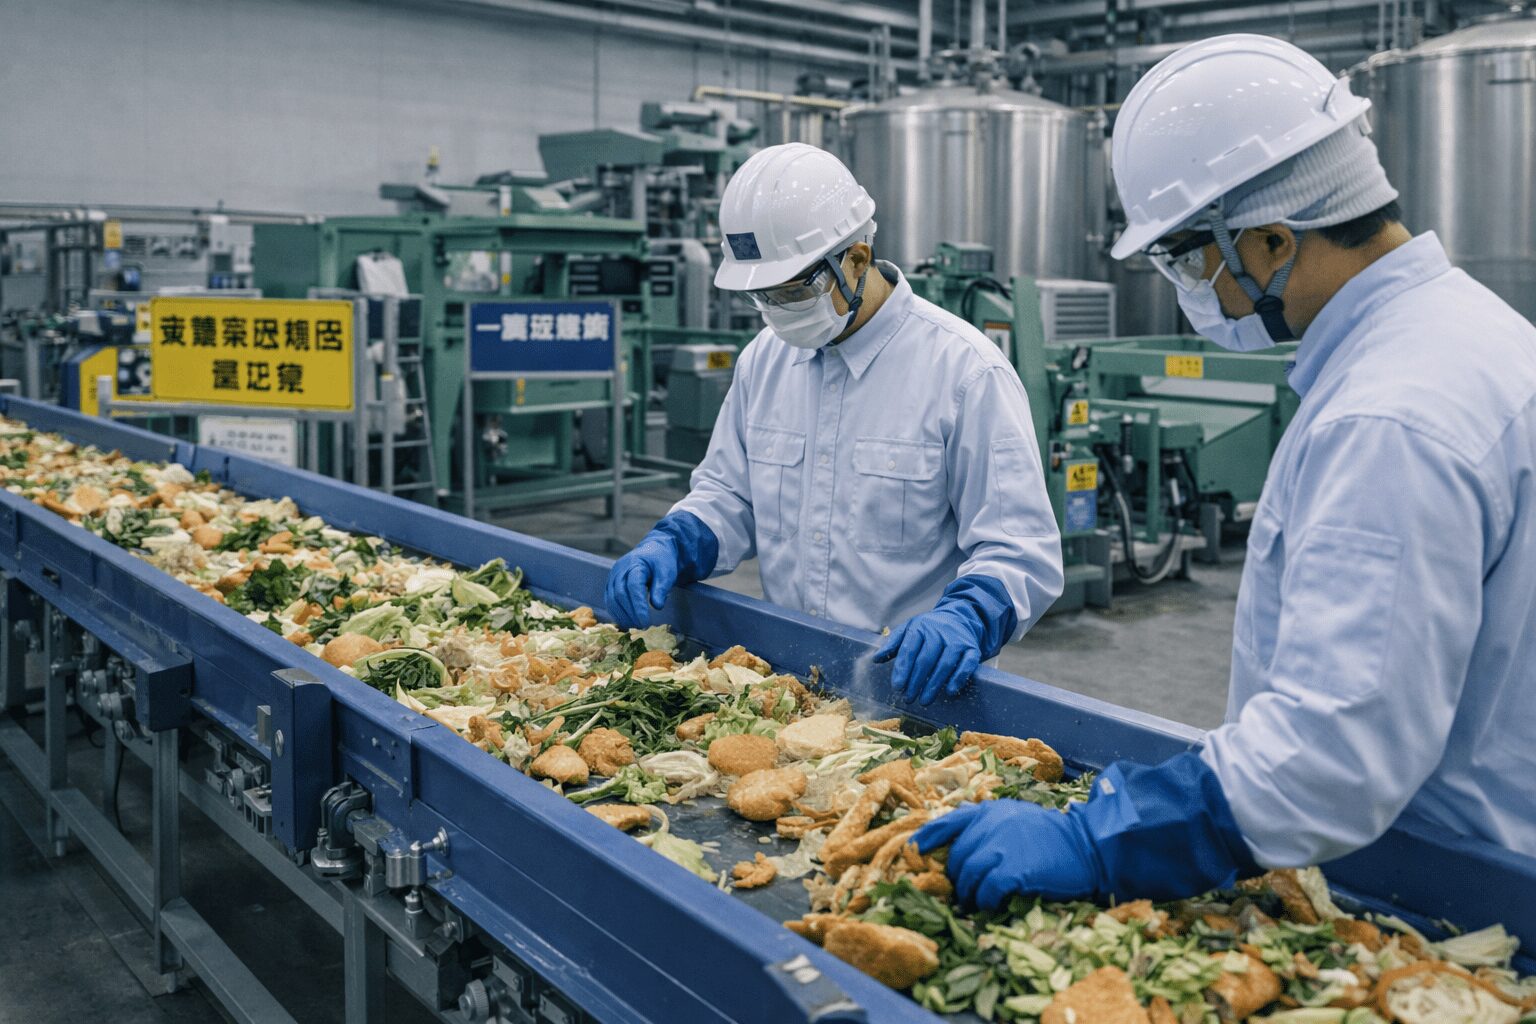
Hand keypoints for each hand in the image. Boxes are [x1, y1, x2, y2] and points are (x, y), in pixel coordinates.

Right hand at [603, 513, 719, 629]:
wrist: (652, 551)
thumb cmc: (661, 562)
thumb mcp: (667, 572)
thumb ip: (662, 588)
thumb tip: (657, 606)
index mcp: (635, 563)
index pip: (633, 586)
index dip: (638, 606)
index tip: (646, 621)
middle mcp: (620, 569)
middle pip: (620, 595)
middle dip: (630, 613)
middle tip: (643, 626)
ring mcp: (613, 577)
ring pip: (612, 599)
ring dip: (622, 616)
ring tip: (636, 626)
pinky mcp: (610, 584)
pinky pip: (609, 601)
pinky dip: (616, 613)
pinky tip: (627, 622)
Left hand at [873, 606, 983, 704]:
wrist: (961, 617)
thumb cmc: (929, 629)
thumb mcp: (910, 629)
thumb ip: (893, 644)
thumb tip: (875, 659)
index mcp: (920, 627)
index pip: (909, 650)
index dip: (903, 669)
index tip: (897, 687)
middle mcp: (939, 632)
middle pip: (926, 659)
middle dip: (916, 681)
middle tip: (908, 698)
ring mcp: (957, 640)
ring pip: (945, 664)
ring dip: (934, 685)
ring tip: (924, 700)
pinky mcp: (972, 648)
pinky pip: (967, 664)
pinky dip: (958, 678)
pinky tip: (950, 691)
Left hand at [916, 753, 1261, 909]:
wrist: (1088, 847)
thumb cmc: (1056, 838)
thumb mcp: (1019, 820)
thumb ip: (992, 828)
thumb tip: (966, 852)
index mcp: (991, 811)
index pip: (949, 821)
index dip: (929, 837)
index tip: (915, 850)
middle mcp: (991, 824)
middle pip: (957, 857)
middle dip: (958, 879)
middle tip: (964, 894)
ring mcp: (1001, 846)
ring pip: (967, 877)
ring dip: (970, 895)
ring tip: (977, 904)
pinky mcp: (1014, 870)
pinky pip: (986, 892)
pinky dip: (986, 902)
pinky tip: (994, 906)